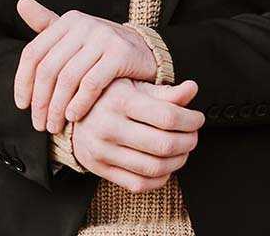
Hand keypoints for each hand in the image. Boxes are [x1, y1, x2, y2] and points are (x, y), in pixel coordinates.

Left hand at [13, 0, 159, 132]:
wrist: (144, 52)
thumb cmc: (102, 49)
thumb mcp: (75, 35)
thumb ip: (47, 23)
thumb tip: (21, 3)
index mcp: (68, 20)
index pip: (33, 53)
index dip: (23, 82)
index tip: (22, 105)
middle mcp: (84, 24)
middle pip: (48, 68)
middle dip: (40, 101)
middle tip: (39, 124)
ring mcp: (103, 37)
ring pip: (68, 78)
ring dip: (57, 108)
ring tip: (55, 126)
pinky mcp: (120, 53)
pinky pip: (91, 83)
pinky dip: (79, 104)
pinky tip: (74, 117)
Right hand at [69, 76, 203, 192]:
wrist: (71, 113)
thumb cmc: (110, 96)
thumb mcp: (135, 86)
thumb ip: (165, 91)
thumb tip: (193, 88)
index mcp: (120, 100)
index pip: (167, 116)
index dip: (190, 120)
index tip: (198, 118)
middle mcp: (109, 126)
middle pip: (163, 144)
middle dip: (188, 141)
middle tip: (193, 135)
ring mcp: (103, 151)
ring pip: (154, 167)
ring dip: (178, 161)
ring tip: (183, 150)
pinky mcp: (100, 170)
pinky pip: (138, 184)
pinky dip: (160, 178)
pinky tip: (166, 165)